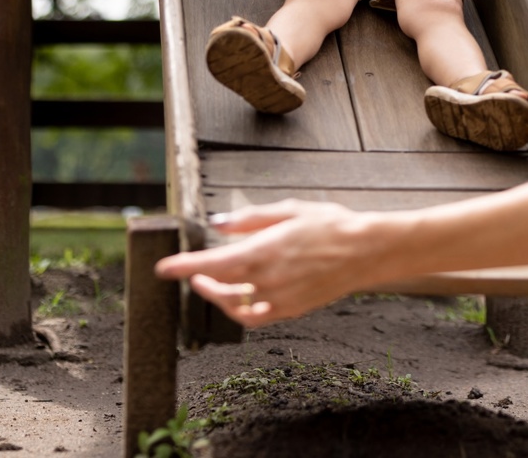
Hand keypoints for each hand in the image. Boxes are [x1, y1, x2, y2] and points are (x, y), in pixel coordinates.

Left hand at [154, 200, 376, 326]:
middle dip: (201, 280)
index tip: (163, 268)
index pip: (212, 264)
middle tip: (194, 270)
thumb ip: (250, 218)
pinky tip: (242, 298)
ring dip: (220, 295)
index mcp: (263, 253)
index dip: (183, 267)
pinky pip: (256, 317)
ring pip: (235, 305)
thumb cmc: (329, 225)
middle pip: (220, 287)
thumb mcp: (290, 209)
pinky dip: (242, 309)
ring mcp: (278, 300)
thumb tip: (218, 223)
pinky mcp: (291, 311)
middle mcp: (266, 281)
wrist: (364, 250)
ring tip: (214, 284)